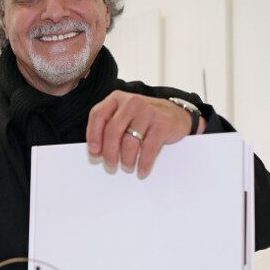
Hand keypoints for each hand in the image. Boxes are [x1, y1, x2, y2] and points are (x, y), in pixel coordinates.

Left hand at [86, 90, 204, 177]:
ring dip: (126, 160)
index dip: (93, 135)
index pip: (98, 115)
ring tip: (127, 167)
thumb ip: (109, 127)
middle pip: (112, 131)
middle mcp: (131, 102)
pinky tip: (142, 170)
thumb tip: (96, 152)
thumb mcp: (125, 116)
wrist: (177, 114)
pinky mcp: (162, 123)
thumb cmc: (145, 119)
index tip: (94, 152)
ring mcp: (148, 111)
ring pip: (129, 141)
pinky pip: (148, 148)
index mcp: (117, 98)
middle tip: (110, 166)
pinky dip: (144, 163)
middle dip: (109, 153)